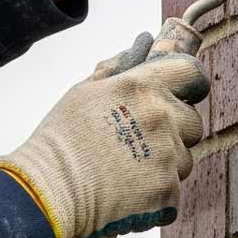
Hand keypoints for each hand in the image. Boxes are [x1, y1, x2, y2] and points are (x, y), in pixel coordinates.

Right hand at [0, 32, 208, 237]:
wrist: (45, 194)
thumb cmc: (60, 140)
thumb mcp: (84, 92)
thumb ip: (120, 66)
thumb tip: (146, 42)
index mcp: (143, 88)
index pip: (192, 73)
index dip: (191, 85)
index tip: (183, 96)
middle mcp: (161, 117)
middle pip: (192, 122)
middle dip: (174, 132)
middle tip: (138, 144)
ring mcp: (166, 156)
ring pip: (184, 159)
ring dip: (164, 165)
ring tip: (125, 172)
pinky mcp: (166, 191)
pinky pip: (174, 190)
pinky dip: (155, 195)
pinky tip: (125, 194)